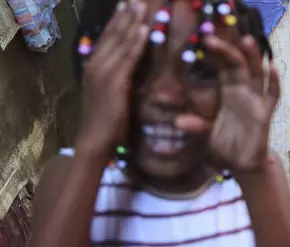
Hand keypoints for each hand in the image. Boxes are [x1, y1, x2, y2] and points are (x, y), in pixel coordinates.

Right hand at [77, 0, 148, 157]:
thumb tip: (130, 68)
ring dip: (133, 21)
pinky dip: (136, 42)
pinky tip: (145, 29)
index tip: (128, 4)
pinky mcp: (114, 82)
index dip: (118, 19)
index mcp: (95, 66)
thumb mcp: (110, 94)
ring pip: (121, 41)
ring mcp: (104, 72)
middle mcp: (96, 64)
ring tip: (143, 5)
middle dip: (126, 14)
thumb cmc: (107, 122)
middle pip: (113, 33)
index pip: (108, 37)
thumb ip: (117, 78)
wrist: (95, 140)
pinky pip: (128, 58)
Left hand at [175, 35, 280, 172]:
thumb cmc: (226, 144)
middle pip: (238, 64)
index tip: (203, 40)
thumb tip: (177, 122)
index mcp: (228, 92)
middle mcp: (243, 92)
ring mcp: (256, 101)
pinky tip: (272, 67)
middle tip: (211, 38)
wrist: (241, 164)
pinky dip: (274, 81)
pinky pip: (272, 95)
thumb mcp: (207, 133)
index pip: (224, 67)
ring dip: (253, 57)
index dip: (217, 53)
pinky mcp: (265, 113)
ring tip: (247, 40)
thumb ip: (196, 125)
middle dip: (228, 50)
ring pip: (257, 73)